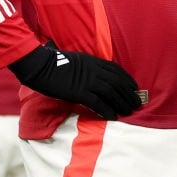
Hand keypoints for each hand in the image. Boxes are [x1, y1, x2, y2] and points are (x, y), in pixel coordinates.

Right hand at [8, 41, 142, 119]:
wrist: (39, 65)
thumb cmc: (52, 62)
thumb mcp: (74, 59)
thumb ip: (85, 66)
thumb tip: (92, 74)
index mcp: (92, 61)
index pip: (116, 70)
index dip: (127, 79)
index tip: (134, 87)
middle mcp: (93, 70)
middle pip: (117, 82)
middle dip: (128, 94)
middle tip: (136, 103)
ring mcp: (86, 81)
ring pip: (111, 93)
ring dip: (121, 103)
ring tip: (128, 112)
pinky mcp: (78, 92)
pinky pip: (97, 102)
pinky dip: (106, 110)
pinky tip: (112, 116)